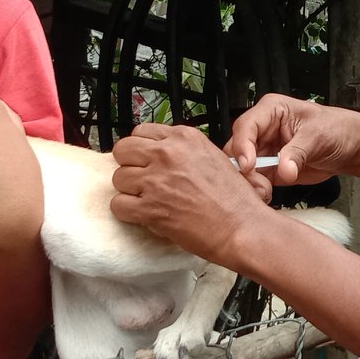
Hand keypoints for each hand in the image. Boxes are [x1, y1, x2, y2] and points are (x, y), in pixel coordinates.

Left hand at [112, 124, 275, 263]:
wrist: (241, 227)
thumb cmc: (234, 199)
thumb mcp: (213, 157)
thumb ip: (184, 151)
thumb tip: (161, 153)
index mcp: (184, 138)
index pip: (141, 131)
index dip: (141, 148)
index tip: (146, 159)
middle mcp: (167, 154)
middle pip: (123, 149)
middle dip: (129, 164)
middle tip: (141, 178)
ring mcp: (156, 180)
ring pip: (118, 178)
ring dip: (129, 190)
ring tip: (147, 199)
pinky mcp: (149, 208)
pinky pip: (118, 205)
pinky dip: (127, 212)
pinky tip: (143, 214)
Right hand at [224, 95, 359, 199]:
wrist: (351, 148)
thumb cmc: (336, 129)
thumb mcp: (317, 136)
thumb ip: (297, 153)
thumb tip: (284, 169)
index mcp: (271, 111)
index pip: (245, 126)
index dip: (242, 146)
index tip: (249, 164)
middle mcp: (263, 130)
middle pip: (236, 149)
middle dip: (244, 168)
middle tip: (257, 182)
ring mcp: (265, 151)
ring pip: (242, 168)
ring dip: (250, 182)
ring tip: (265, 190)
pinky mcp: (270, 169)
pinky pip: (254, 181)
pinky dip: (257, 190)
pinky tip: (267, 194)